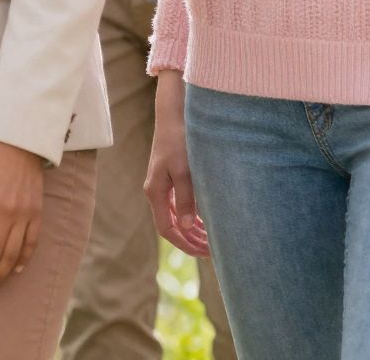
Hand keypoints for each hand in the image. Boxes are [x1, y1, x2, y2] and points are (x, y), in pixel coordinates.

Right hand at [145, 70, 208, 255]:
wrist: (173, 115)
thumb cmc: (179, 141)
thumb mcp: (184, 171)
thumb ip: (185, 199)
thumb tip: (184, 227)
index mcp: (155, 191)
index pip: (167, 229)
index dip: (185, 244)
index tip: (206, 253)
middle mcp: (156, 190)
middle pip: (171, 225)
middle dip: (191, 241)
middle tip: (214, 251)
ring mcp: (162, 184)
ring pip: (175, 216)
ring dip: (192, 230)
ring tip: (213, 239)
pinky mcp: (170, 177)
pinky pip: (178, 205)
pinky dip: (191, 216)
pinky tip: (206, 220)